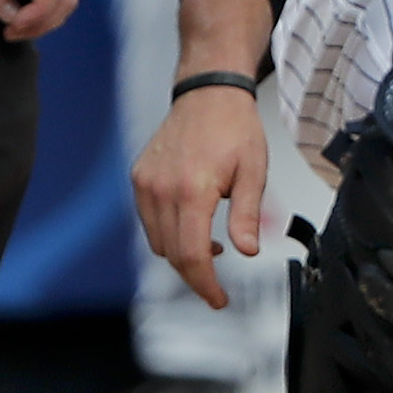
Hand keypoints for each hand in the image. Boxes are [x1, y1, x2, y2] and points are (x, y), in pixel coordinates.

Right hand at [134, 83, 272, 309]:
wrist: (209, 93)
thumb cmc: (234, 128)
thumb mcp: (253, 172)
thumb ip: (247, 215)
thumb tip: (247, 251)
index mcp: (192, 189)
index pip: (191, 254)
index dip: (205, 284)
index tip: (218, 298)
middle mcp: (162, 189)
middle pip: (172, 254)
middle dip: (195, 274)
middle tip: (217, 282)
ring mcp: (145, 184)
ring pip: (158, 242)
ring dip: (181, 253)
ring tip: (211, 246)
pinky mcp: (139, 179)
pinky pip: (149, 221)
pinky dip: (168, 233)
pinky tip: (192, 225)